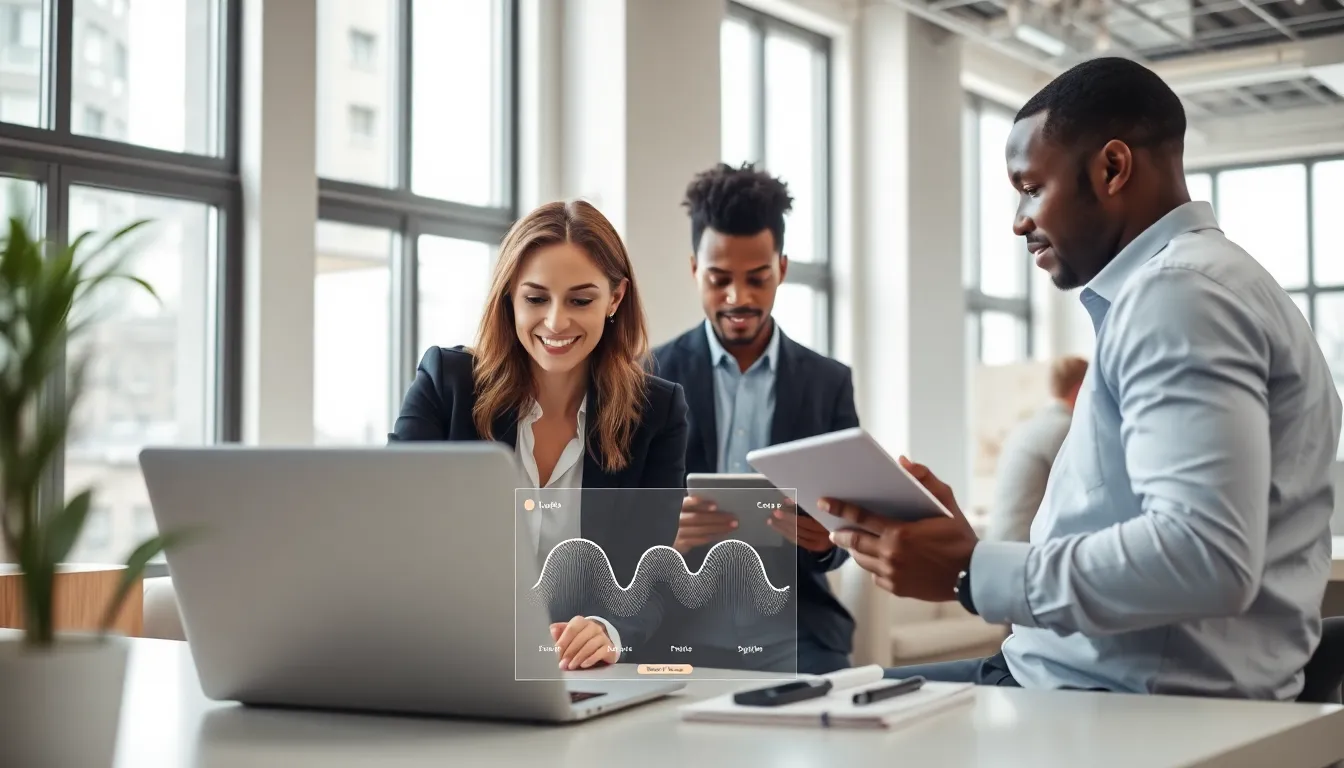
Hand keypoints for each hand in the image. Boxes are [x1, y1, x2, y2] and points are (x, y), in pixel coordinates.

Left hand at [549, 616, 616, 669]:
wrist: (600, 646)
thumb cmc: (580, 640)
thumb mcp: (568, 637)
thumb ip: (559, 633)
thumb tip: (552, 629)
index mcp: (580, 622)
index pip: (571, 629)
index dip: (563, 641)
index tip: (556, 652)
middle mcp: (593, 626)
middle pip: (580, 638)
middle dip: (569, 652)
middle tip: (562, 664)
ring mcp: (602, 636)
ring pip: (590, 645)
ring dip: (578, 657)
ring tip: (571, 666)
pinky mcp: (609, 647)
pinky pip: (600, 652)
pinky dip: (591, 659)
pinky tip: (583, 665)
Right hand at [673, 496, 737, 553]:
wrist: (668, 539)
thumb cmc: (681, 521)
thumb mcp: (684, 510)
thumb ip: (695, 507)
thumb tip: (717, 505)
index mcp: (677, 507)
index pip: (687, 503)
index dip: (700, 503)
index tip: (714, 505)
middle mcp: (676, 519)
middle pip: (698, 518)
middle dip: (717, 517)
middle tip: (732, 517)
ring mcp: (678, 532)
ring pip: (701, 530)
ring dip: (718, 528)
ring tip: (731, 526)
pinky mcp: (681, 543)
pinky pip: (700, 540)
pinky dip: (713, 537)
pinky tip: (722, 534)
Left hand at [767, 500, 832, 553]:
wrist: (849, 531)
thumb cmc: (836, 514)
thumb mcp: (827, 507)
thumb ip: (809, 504)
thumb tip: (788, 500)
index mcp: (827, 522)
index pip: (805, 521)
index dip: (791, 515)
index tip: (782, 507)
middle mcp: (824, 535)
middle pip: (800, 528)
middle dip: (785, 521)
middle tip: (774, 513)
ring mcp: (820, 543)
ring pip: (797, 536)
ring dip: (783, 529)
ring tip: (772, 522)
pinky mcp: (816, 547)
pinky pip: (799, 541)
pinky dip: (789, 535)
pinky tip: (781, 530)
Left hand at [821, 456, 977, 601]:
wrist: (973, 576)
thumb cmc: (959, 537)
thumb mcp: (947, 502)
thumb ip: (926, 478)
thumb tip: (902, 461)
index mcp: (900, 533)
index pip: (861, 518)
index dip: (840, 509)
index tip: (825, 503)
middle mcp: (892, 555)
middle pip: (854, 542)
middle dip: (841, 533)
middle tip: (833, 528)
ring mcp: (893, 575)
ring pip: (862, 561)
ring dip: (855, 551)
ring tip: (852, 542)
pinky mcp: (896, 589)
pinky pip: (876, 577)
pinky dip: (874, 567)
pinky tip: (878, 559)